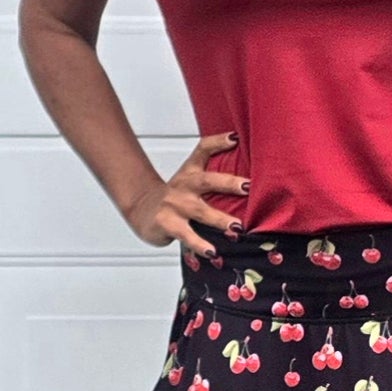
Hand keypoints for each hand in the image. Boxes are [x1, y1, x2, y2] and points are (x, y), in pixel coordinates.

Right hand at [122, 130, 249, 255]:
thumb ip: (214, 176)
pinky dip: (200, 245)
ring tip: (237, 227)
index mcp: (191, 171)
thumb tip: (249, 177)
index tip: (235, 138)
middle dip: (229, 183)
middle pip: (207, 180)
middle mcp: (184, 185)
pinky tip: (212, 252)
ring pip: (200, 211)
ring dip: (220, 219)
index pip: (203, 149)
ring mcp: (175, 205)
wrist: (142, 210)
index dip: (218, 141)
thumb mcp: (191, 180)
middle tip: (248, 187)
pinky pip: (187, 235)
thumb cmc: (176, 196)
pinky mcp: (167, 224)